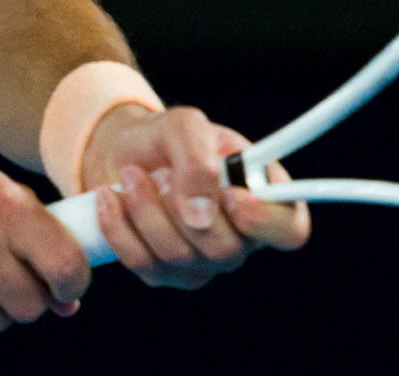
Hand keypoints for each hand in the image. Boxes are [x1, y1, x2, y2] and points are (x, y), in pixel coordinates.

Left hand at [81, 104, 310, 288]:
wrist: (123, 152)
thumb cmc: (167, 137)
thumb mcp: (183, 125)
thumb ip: (198, 158)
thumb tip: (201, 215)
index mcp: (264, 197)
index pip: (290, 230)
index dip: (264, 221)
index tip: (231, 195)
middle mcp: (242, 237)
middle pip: (226, 250)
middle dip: (181, 207)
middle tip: (159, 172)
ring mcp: (204, 261)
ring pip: (179, 257)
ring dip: (146, 211)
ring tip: (130, 176)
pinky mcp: (166, 274)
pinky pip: (144, 264)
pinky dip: (120, 228)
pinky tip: (109, 199)